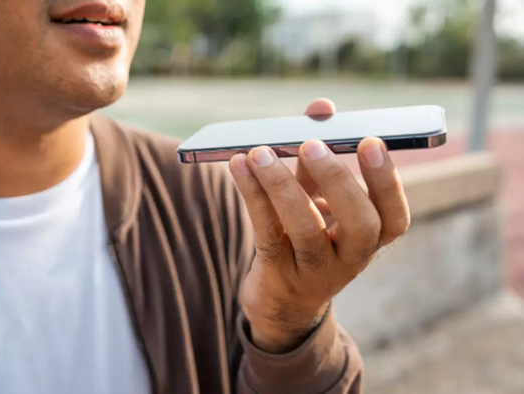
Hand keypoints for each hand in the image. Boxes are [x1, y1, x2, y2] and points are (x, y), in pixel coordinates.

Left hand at [229, 98, 410, 353]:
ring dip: (281, 185)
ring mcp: (314, 271)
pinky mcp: (277, 274)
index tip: (371, 142)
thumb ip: (318, 158)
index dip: (386, 181)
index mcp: (370, 240)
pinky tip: (239, 166)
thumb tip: (321, 108)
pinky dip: (252, 196)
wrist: (282, 300)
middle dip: (338, 181)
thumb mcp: (316, 201)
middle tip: (312, 145)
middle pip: (360, 225)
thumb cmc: (305, 237)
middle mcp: (350, 259)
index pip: (395, 218)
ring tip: (260, 152)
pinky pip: (267, 232)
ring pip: (305, 230)